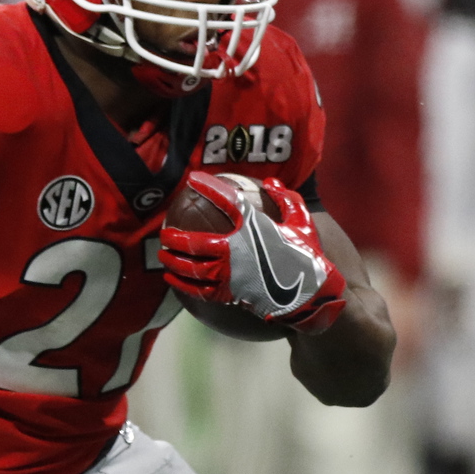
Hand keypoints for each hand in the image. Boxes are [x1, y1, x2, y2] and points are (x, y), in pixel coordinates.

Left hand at [159, 171, 346, 333]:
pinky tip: (171, 278)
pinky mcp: (230, 295)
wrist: (311, 294)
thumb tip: (271, 182)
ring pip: (192, 267)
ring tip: (163, 255)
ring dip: (173, 260)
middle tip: (165, 233)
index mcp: (254, 228)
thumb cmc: (307, 254)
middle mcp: (237, 250)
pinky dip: (181, 282)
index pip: (227, 201)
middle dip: (175, 237)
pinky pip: (199, 289)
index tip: (193, 179)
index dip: (209, 187)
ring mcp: (231, 275)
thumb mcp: (302, 221)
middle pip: (196, 241)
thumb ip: (286, 198)